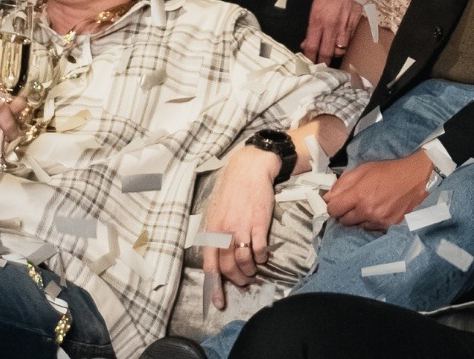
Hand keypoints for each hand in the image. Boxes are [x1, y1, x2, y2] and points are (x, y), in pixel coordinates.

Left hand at [202, 145, 278, 304]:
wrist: (248, 170)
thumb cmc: (231, 191)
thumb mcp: (215, 212)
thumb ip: (215, 234)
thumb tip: (218, 256)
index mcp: (211, 230)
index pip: (210, 265)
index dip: (214, 286)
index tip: (220, 302)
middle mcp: (224, 231)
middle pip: (228, 267)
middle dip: (237, 279)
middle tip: (244, 282)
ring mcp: (241, 228)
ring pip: (244, 261)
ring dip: (250, 271)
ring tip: (254, 270)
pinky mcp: (258, 224)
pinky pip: (259, 250)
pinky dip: (262, 258)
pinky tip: (263, 256)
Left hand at [301, 0, 360, 64]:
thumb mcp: (314, 9)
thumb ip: (311, 28)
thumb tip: (306, 44)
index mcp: (317, 21)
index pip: (311, 46)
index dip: (309, 59)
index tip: (308, 65)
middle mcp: (330, 26)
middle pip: (326, 52)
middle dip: (322, 63)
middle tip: (319, 68)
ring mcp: (343, 27)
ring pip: (339, 50)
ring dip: (334, 55)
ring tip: (331, 55)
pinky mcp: (354, 26)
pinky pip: (349, 42)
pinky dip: (344, 46)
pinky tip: (340, 45)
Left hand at [320, 150, 431, 230]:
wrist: (416, 177)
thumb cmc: (388, 171)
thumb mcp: (363, 169)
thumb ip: (342, 184)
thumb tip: (326, 198)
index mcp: (358, 195)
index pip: (333, 210)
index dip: (333, 206)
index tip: (338, 202)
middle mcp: (367, 211)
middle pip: (344, 221)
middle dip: (345, 212)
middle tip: (354, 203)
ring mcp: (379, 220)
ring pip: (358, 226)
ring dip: (360, 218)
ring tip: (370, 205)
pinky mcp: (389, 226)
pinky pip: (372, 228)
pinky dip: (372, 222)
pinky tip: (380, 210)